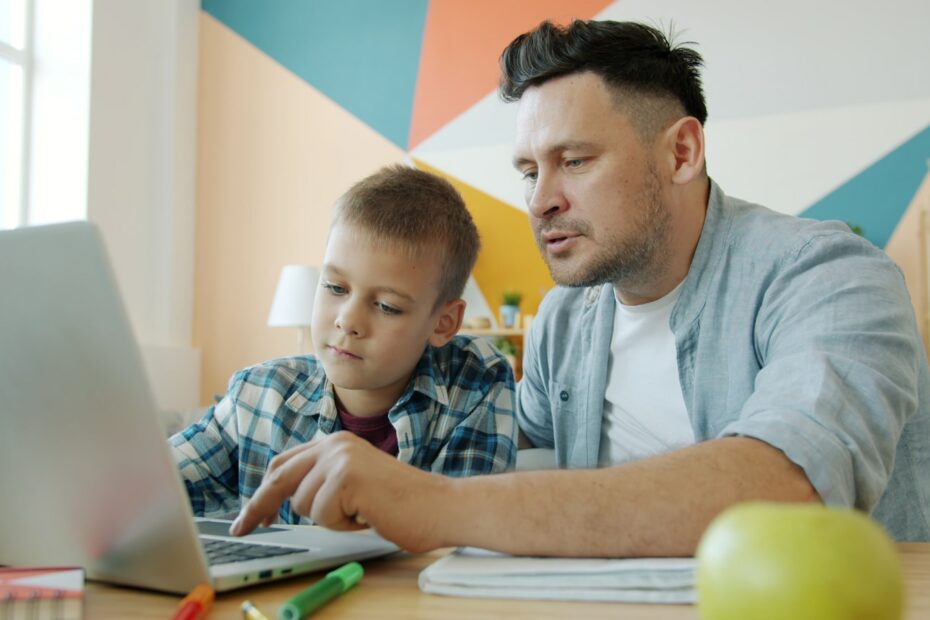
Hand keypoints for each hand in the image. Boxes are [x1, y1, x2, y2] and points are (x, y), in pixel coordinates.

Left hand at [229, 431, 450, 551]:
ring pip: (302, 504)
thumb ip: (325, 480)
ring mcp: (340, 458)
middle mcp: (334, 444)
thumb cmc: (402, 503)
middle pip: (279, 478)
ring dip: (328, 519)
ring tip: (360, 513)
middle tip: (240, 530)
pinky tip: (367, 515)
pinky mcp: (346, 478)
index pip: (285, 463)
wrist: (439, 505)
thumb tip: (285, 498)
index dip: (264, 491)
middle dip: (257, 507)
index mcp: (336, 442)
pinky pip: (321, 515)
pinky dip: (342, 525)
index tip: (251, 515)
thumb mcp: (355, 483)